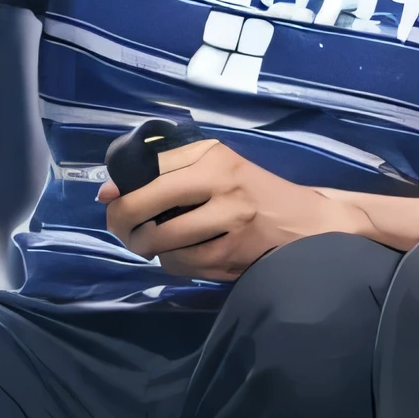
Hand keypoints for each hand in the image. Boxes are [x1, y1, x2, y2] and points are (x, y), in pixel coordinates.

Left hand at [99, 139, 371, 281]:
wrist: (311, 223)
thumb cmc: (256, 194)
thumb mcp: (220, 170)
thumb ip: (167, 173)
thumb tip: (107, 192)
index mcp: (214, 154)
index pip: (148, 166)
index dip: (120, 187)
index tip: (111, 198)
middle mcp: (221, 181)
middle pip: (145, 201)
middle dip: (122, 220)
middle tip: (122, 229)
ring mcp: (228, 219)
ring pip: (160, 238)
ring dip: (145, 246)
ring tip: (149, 244)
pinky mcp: (233, 252)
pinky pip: (181, 263)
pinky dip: (171, 263)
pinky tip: (180, 256)